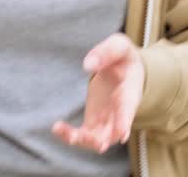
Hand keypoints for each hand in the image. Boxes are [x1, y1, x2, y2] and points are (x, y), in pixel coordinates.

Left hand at [53, 34, 144, 153]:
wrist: (125, 70)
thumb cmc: (123, 58)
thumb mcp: (119, 47)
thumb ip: (106, 52)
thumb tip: (87, 65)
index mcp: (130, 93)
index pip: (128, 110)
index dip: (124, 122)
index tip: (120, 134)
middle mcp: (120, 113)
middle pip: (112, 133)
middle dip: (100, 139)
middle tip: (86, 139)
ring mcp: (107, 121)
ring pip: (97, 139)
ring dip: (83, 140)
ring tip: (64, 132)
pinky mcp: (94, 122)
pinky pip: (84, 135)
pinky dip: (71, 135)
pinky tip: (57, 128)